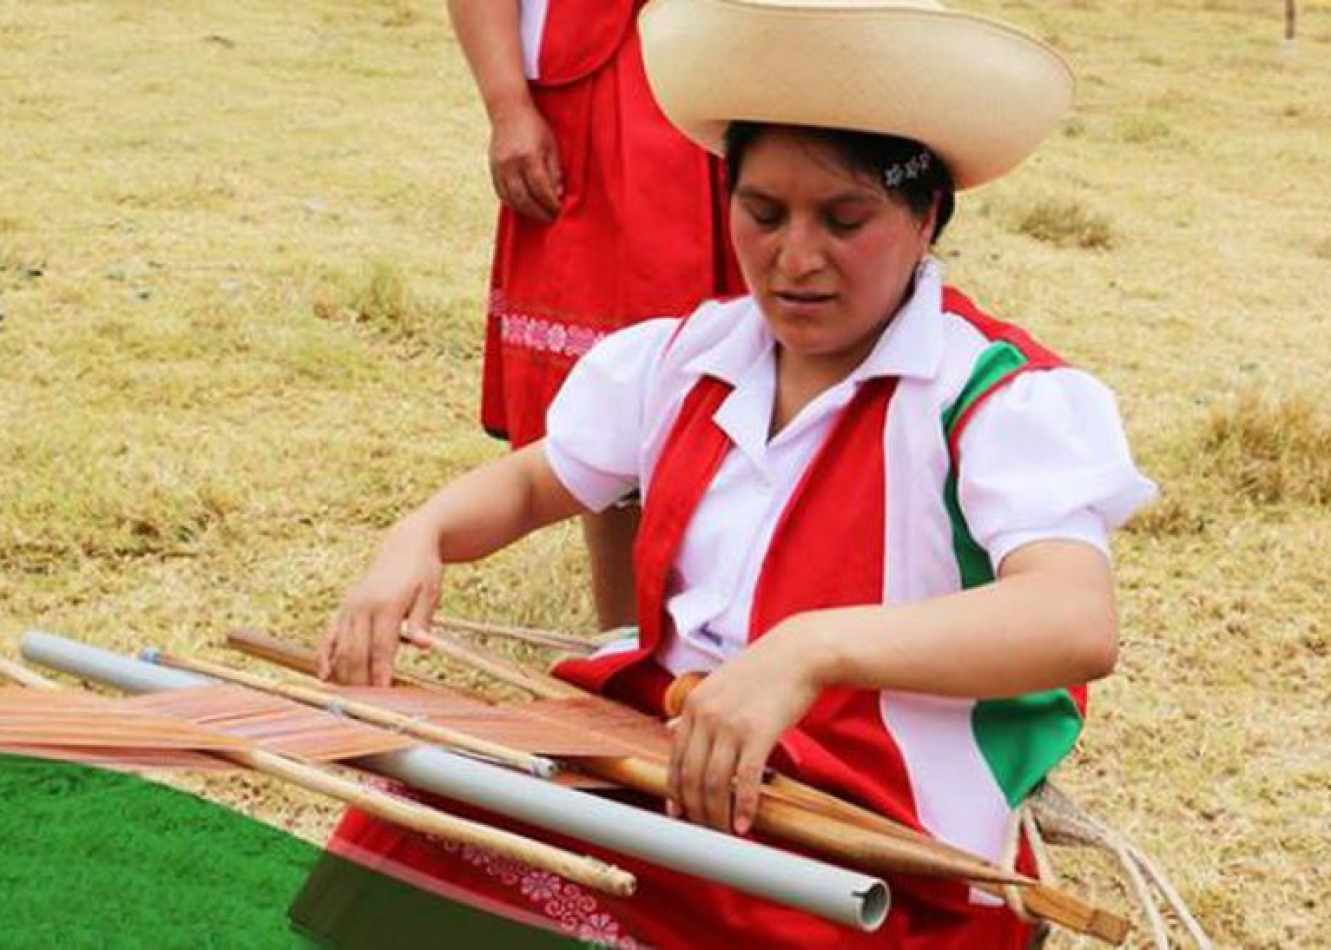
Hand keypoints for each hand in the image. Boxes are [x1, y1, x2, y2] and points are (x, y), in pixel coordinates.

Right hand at [319, 514, 441, 685]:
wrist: (405, 544)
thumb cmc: (423, 570)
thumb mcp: (430, 592)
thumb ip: (422, 620)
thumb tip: (424, 645)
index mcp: (386, 604)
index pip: (382, 646)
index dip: (382, 672)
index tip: (384, 695)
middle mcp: (362, 606)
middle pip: (357, 652)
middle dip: (361, 681)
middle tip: (368, 708)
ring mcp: (350, 607)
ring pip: (342, 648)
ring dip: (345, 675)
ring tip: (351, 702)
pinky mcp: (344, 608)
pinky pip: (330, 636)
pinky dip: (325, 657)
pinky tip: (324, 677)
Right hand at [488, 102, 561, 221]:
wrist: (508, 110)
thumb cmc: (535, 127)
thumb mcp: (551, 145)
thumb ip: (554, 170)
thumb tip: (557, 195)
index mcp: (529, 156)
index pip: (541, 189)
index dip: (551, 204)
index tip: (559, 211)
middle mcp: (511, 164)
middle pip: (525, 199)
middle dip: (539, 212)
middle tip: (550, 219)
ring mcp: (499, 167)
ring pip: (511, 199)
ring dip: (526, 211)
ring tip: (538, 215)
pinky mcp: (492, 169)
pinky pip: (502, 194)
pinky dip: (513, 204)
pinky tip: (524, 207)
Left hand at [666, 618, 827, 834]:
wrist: (801, 652)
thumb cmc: (764, 669)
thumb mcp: (719, 684)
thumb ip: (696, 711)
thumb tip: (669, 728)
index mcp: (693, 704)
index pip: (675, 759)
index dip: (675, 792)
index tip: (680, 813)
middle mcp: (706, 715)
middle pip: (691, 777)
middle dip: (695, 810)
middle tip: (705, 829)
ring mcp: (731, 724)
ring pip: (714, 784)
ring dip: (717, 814)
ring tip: (724, 830)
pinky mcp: (759, 733)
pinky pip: (745, 780)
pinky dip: (743, 806)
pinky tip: (745, 823)